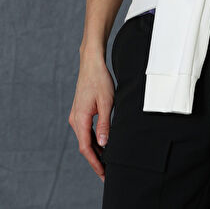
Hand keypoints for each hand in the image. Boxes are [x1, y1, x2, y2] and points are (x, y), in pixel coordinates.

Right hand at [68, 53, 114, 182]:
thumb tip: (103, 143)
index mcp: (80, 118)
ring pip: (84, 138)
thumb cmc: (99, 80)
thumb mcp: (107, 102)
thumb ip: (105, 124)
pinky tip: (101, 144)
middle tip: (106, 172)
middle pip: (84, 145)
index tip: (103, 173)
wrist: (91, 63)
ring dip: (94, 150)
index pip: (86, 147)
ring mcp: (76, 115)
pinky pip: (85, 130)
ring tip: (105, 161)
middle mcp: (75, 119)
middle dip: (95, 160)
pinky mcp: (79, 111)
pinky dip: (92, 139)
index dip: (94, 162)